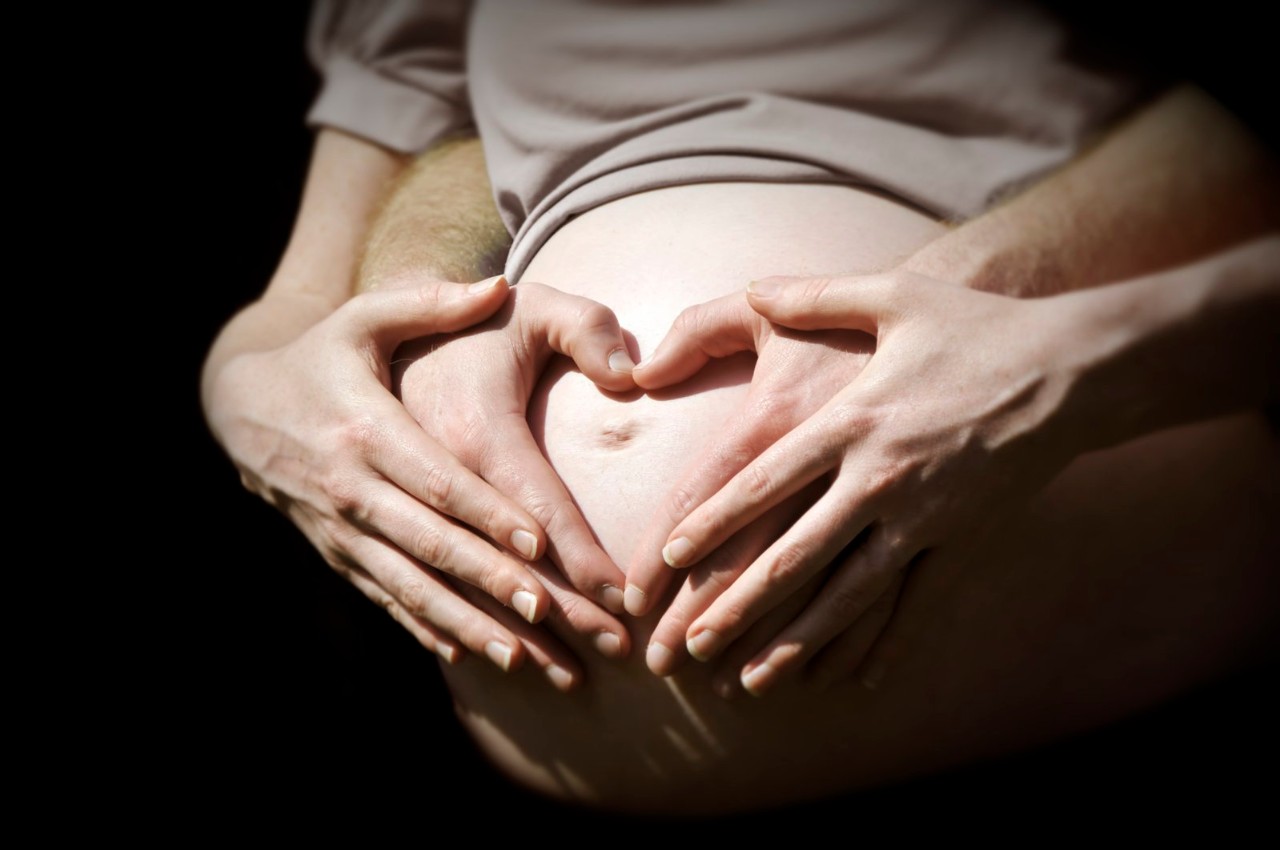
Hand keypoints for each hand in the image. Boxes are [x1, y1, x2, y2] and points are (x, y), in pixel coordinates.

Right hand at [204, 278, 628, 689]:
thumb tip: (503, 284)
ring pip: (411, 584)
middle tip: (548, 614)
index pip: (437, 479)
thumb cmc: (324, 355)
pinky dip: (426, 627)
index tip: (539, 543)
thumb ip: (432, 303)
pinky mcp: (338, 553)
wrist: (242, 404)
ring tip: (524, 658)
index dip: (487, 513)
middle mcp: (353, 487)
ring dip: (467, 623)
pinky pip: (386, 597)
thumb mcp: (365, 318)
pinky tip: (468, 656)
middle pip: (431, 542)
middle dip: (489, 581)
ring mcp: (342, 528)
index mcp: (367, 427)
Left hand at [650, 270, 1078, 694]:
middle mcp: (879, 479)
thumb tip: (750, 286)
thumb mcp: (893, 294)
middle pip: (793, 556)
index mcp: (850, 421)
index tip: (670, 558)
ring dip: (796, 642)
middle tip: (688, 647)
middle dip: (736, 606)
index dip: (712, 522)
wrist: (1075, 368)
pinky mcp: (962, 542)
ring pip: (847, 596)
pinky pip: (914, 606)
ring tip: (751, 681)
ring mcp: (924, 519)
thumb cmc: (977, 327)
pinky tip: (852, 682)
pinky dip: (881, 646)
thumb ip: (814, 293)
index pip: (762, 482)